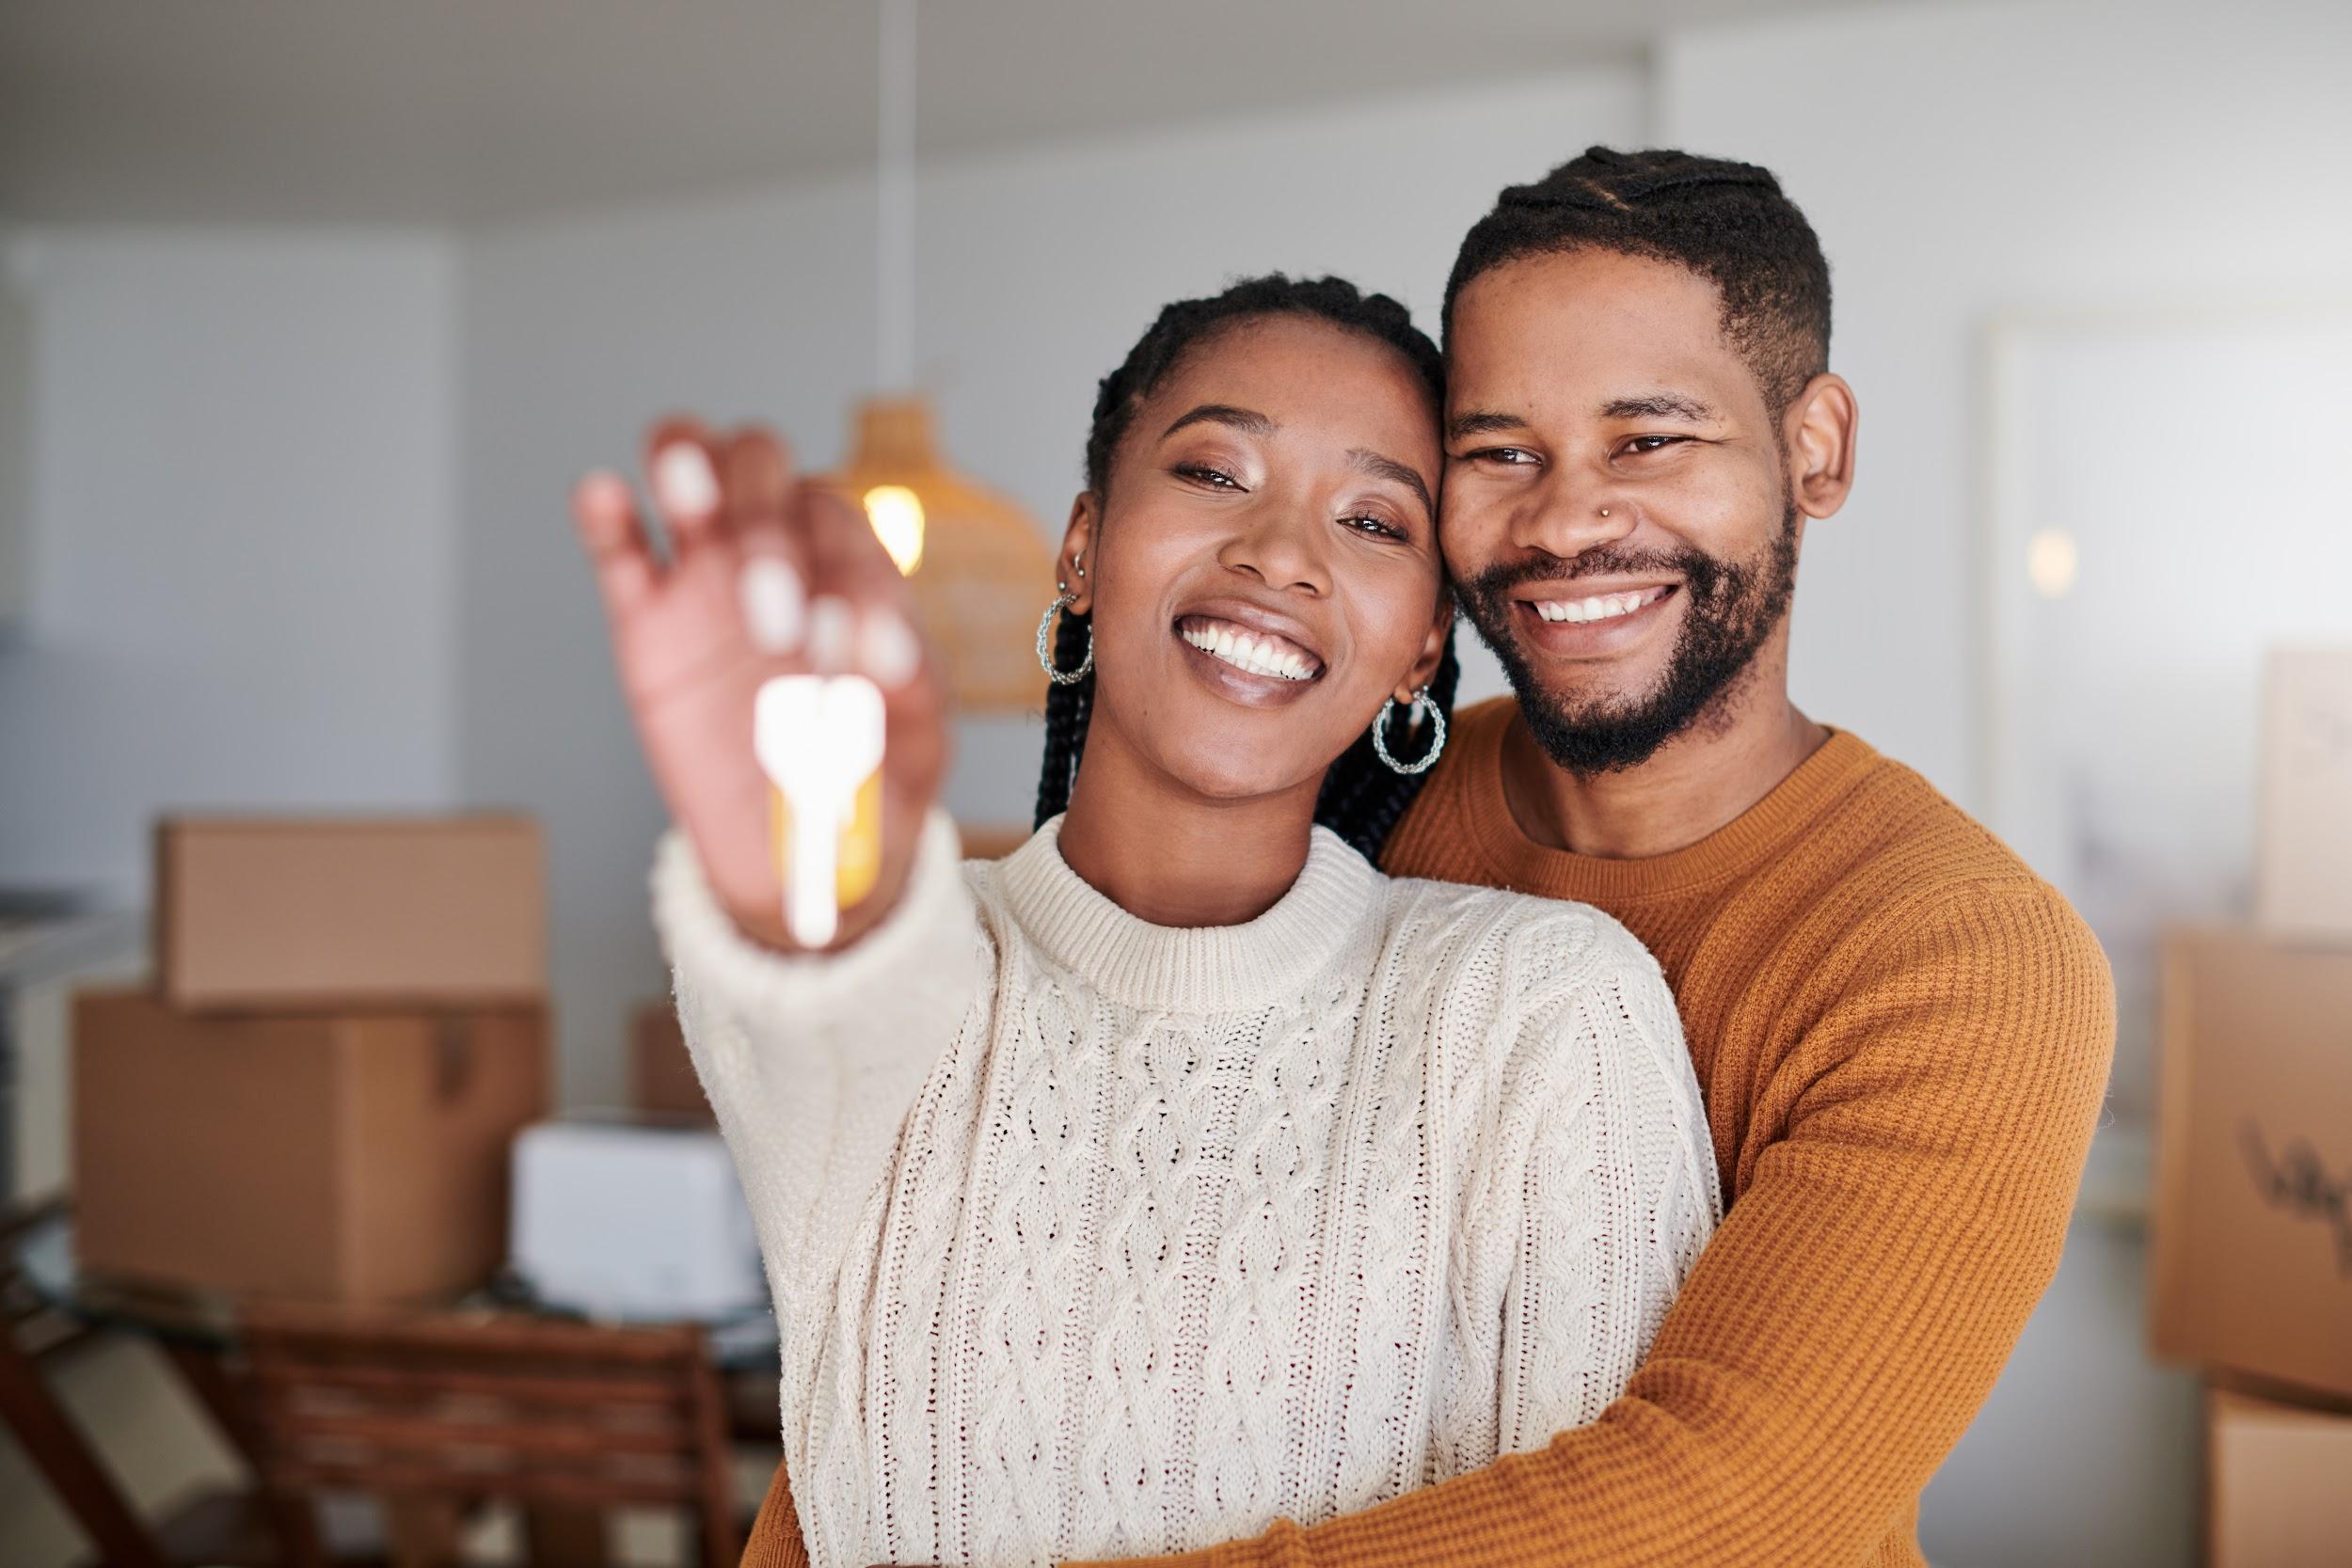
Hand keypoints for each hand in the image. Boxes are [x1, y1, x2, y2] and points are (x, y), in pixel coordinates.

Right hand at [571, 417, 948, 952]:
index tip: (851, 652)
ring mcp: (706, 576)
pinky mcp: (646, 618)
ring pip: (689, 470)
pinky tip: (605, 496)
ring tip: (689, 500)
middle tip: (774, 623)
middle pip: (761, 469)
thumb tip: (890, 652)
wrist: (806, 843)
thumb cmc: (874, 774)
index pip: (839, 523)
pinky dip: (603, 514)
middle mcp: (779, 553)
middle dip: (765, 527)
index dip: (843, 571)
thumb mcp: (917, 740)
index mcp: (849, 569)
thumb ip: (913, 689)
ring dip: (688, 468)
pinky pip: (617, 548)